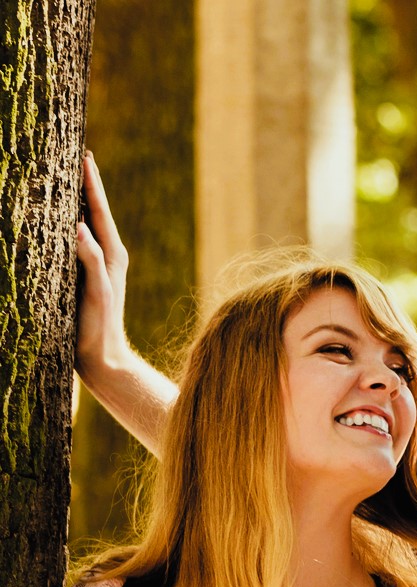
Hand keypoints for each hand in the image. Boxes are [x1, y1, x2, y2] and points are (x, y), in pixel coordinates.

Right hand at [74, 151, 133, 382]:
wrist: (103, 358)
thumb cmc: (99, 327)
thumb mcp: (96, 292)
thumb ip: (90, 260)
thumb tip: (78, 226)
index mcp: (113, 255)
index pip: (99, 211)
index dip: (92, 183)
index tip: (85, 155)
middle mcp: (108, 255)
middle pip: (94, 211)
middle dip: (86, 183)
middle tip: (77, 153)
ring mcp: (98, 264)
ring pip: (86, 223)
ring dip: (77, 200)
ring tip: (66, 175)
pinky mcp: (87, 274)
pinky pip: (77, 240)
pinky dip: (68, 222)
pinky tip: (58, 217)